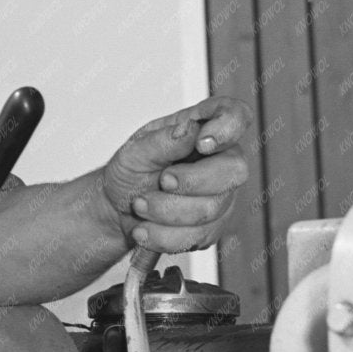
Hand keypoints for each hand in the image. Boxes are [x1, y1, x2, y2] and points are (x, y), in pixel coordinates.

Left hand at [100, 96, 250, 254]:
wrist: (117, 211)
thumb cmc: (130, 172)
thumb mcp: (135, 150)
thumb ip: (163, 140)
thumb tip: (189, 130)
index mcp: (202, 129)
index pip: (235, 115)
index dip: (228, 127)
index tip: (203, 143)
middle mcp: (219, 161)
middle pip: (234, 169)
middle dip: (190, 182)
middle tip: (161, 181)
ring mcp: (221, 195)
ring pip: (212, 208)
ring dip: (166, 211)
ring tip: (140, 205)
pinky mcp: (214, 227)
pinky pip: (199, 236)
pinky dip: (165, 235)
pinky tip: (146, 229)